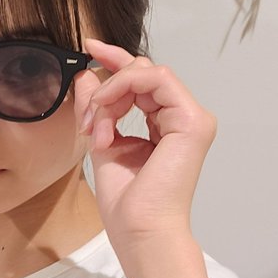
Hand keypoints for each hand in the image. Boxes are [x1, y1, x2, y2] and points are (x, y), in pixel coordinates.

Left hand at [73, 39, 216, 245]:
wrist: (141, 231)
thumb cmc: (126, 203)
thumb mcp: (102, 142)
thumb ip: (97, 109)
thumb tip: (87, 74)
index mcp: (164, 124)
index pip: (141, 80)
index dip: (115, 60)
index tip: (88, 47)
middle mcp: (181, 117)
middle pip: (141, 72)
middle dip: (105, 87)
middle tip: (85, 119)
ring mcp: (191, 118)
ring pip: (145, 73)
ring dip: (111, 94)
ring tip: (95, 127)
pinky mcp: (192, 120)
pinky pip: (156, 79)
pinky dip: (123, 88)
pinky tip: (106, 115)